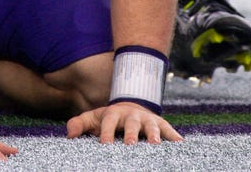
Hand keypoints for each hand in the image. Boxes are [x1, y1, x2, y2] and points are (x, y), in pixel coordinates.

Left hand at [65, 101, 183, 144]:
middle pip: (131, 123)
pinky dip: (174, 136)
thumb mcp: (93, 118)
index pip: (108, 123)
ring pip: (151, 125)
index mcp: (113, 114)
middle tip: (130, 145)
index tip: (104, 145)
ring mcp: (147, 118)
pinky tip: (180, 144)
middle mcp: (131, 115)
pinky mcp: (160, 123)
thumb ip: (79, 123)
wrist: (131, 105)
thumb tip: (69, 135)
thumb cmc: (109, 118)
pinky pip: (168, 129)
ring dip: (154, 134)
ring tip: (156, 145)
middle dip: (131, 134)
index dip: (106, 133)